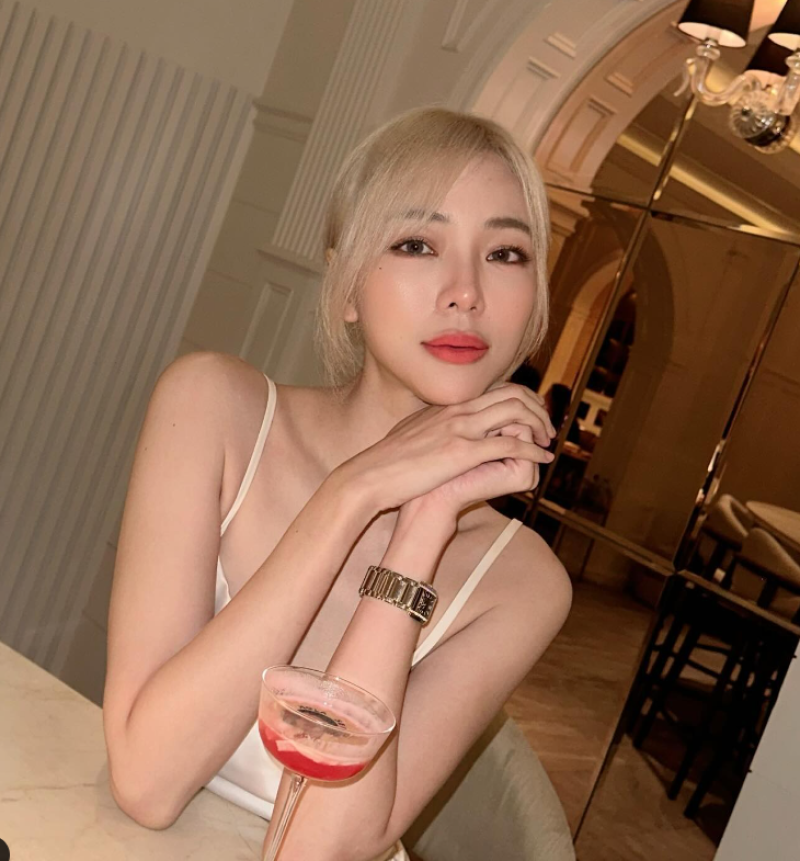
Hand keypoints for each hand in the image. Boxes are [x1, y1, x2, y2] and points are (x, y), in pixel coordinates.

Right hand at [335, 382, 555, 514]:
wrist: (368, 476)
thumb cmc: (385, 463)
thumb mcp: (409, 435)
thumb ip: (428, 427)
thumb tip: (433, 429)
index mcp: (445, 406)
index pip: (494, 388)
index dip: (520, 399)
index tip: (531, 416)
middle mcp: (456, 410)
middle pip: (512, 393)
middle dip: (538, 408)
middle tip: (548, 428)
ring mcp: (460, 429)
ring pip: (516, 412)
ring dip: (540, 426)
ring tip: (548, 442)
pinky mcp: (462, 452)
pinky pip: (509, 444)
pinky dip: (533, 450)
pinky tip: (543, 460)